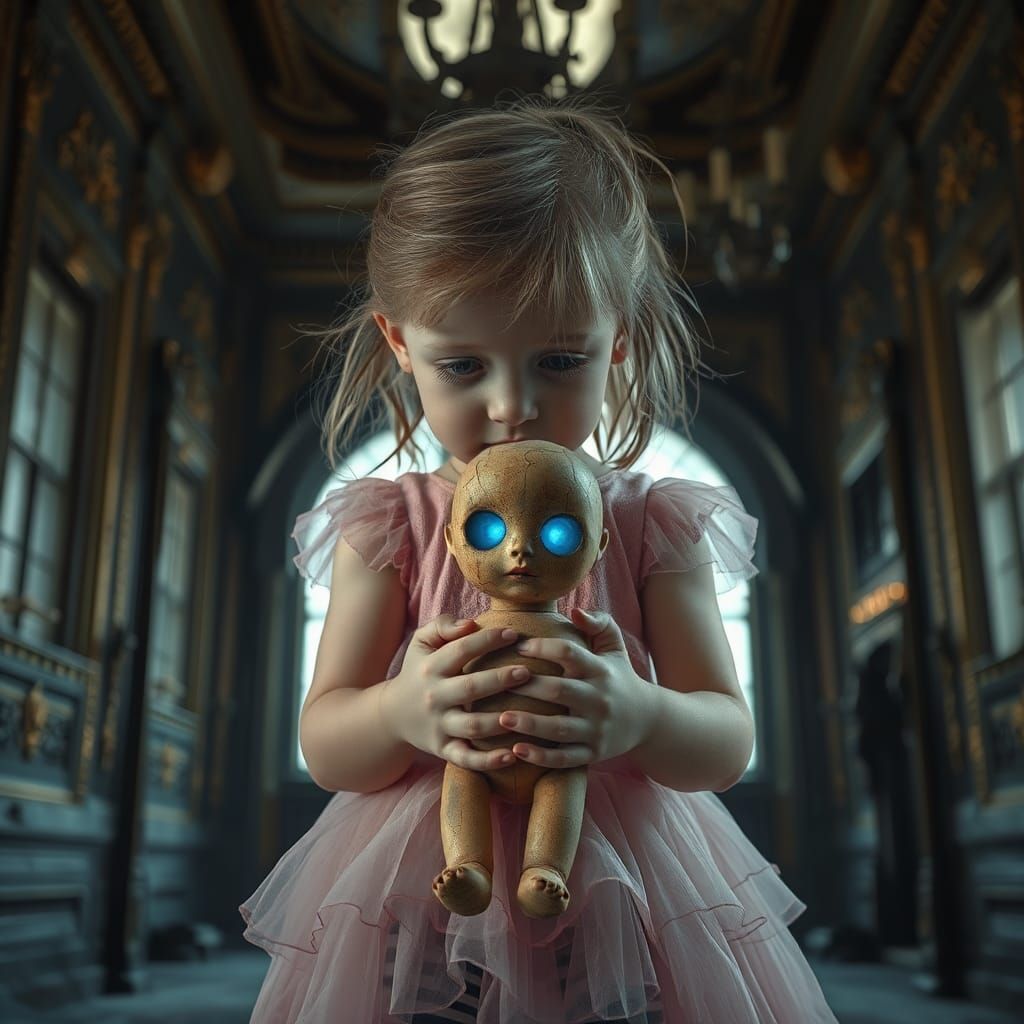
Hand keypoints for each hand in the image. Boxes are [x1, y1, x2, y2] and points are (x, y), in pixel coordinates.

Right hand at [380, 613, 530, 770]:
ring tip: (526, 713)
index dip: (487, 640)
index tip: (513, 634)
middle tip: (527, 672)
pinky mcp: (443, 750)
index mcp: (431, 668)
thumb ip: (443, 626)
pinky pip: (466, 759)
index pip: (461, 650)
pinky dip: (488, 761)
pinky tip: (511, 755)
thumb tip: (471, 623)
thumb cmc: (419, 671)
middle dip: (500, 679)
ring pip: (472, 726)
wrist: (392, 715)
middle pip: (470, 688)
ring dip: (500, 721)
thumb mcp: (421, 643)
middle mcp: (435, 697)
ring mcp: (439, 726)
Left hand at [498, 608, 654, 767]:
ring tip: (501, 718)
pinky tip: (517, 750)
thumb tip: (574, 610)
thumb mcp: (614, 646)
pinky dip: (541, 757)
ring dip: (529, 724)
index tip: (517, 646)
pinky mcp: (593, 754)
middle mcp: (598, 700)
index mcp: (600, 671)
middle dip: (527, 687)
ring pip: (559, 728)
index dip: (541, 647)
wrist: (648, 720)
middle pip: (559, 691)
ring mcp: (596, 729)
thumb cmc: (619, 676)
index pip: (568, 654)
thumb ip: (598, 622)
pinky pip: (565, 758)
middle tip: (497, 682)